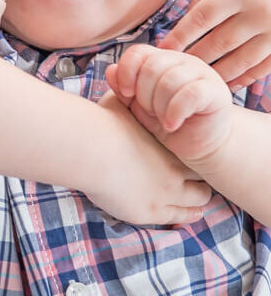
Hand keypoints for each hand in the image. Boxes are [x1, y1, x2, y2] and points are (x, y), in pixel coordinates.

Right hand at [86, 91, 212, 224]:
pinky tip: (184, 213)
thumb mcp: (118, 103)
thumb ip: (125, 96)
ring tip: (193, 198)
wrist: (92, 151)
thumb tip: (119, 78)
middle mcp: (175, 168)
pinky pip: (181, 218)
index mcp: (170, 143)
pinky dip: (186, 215)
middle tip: (193, 178)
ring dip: (197, 198)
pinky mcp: (152, 211)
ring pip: (200, 199)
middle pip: (203, 175)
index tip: (187, 156)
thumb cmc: (102, 126)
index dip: (192, 154)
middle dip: (199, 177)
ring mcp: (167, 192)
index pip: (194, 152)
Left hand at [105, 43, 233, 167]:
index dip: (127, 73)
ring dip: (159, 107)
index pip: (138, 52)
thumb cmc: (168, 125)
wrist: (200, 147)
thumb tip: (110, 69)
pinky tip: (172, 125)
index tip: (128, 94)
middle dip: (144, 96)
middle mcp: (184, 62)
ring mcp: (203, 74)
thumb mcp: (140, 109)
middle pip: (151, 67)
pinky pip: (189, 94)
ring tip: (164, 121)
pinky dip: (175, 112)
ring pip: (169, 81)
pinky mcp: (216, 92)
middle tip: (151, 113)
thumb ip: (125, 90)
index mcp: (164, 60)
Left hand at [160, 0, 270, 87]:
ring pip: (242, 61)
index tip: (163, 49)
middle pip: (220, 43)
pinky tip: (231, 83)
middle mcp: (261, 12)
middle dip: (195, 58)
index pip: (202, 18)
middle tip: (177, 69)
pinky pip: (265, 66)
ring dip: (219, 73)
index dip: (180, 36)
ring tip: (199, 80)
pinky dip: (247, 77)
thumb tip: (187, 17)